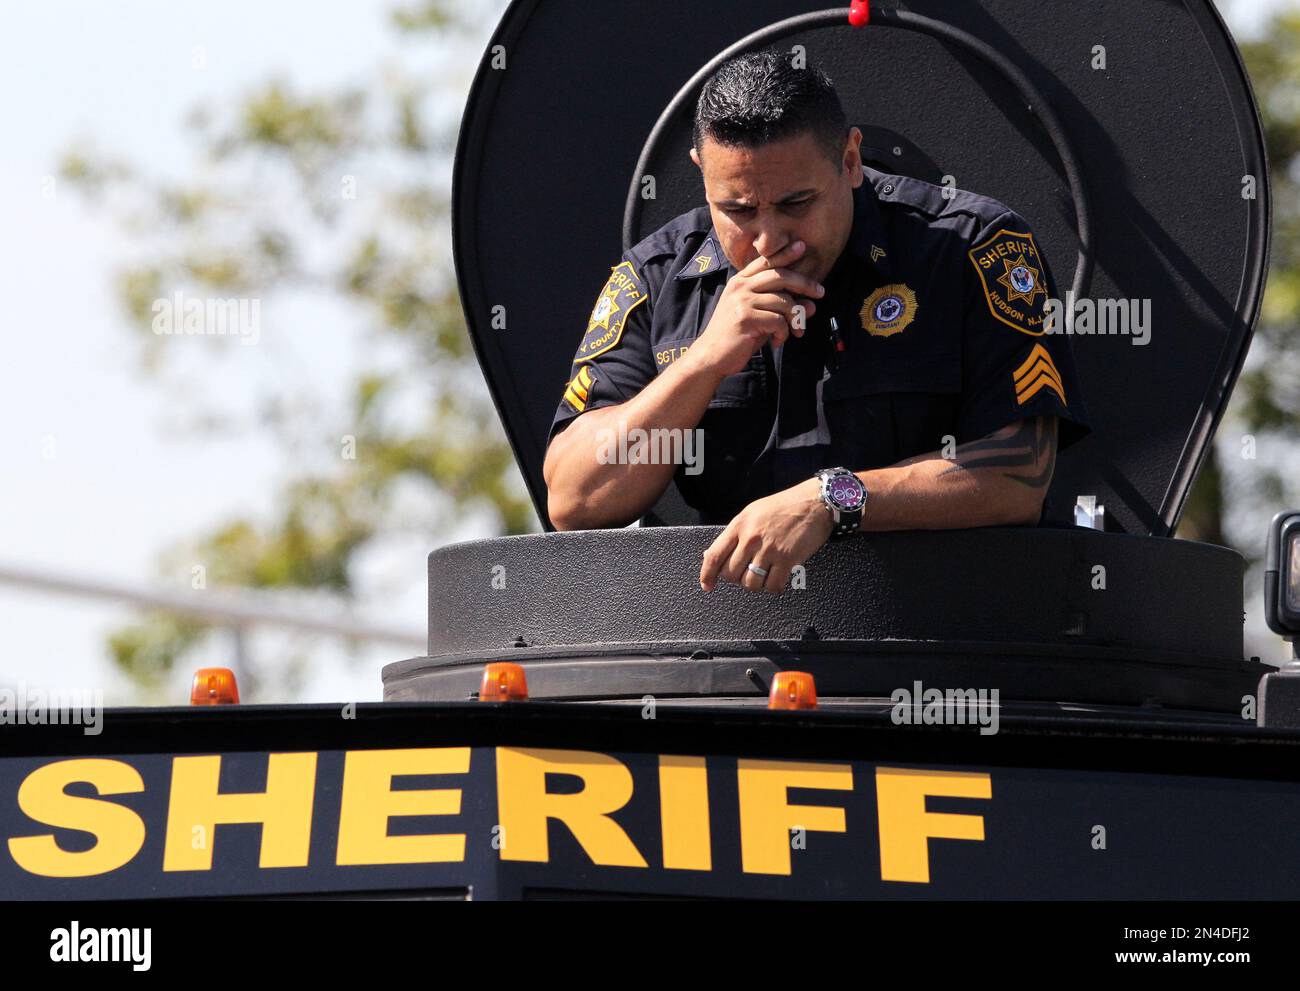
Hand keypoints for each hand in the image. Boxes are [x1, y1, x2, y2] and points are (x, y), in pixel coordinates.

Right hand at [684, 240, 825, 379]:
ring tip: (795, 332)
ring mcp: (742, 301)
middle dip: (804, 283)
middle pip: (780, 276)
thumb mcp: (761, 318)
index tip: (801, 246)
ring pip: (783, 300)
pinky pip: (778, 320)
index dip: (785, 253)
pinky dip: (784, 333)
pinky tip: (778, 342)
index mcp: (740, 281)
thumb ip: (783, 309)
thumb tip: (811, 306)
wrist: (712, 356)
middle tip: (820, 293)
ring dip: (795, 318)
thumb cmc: (737, 336)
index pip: (765, 261)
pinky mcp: (745, 318)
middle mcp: (740, 287)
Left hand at [700, 479, 836, 593]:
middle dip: (737, 578)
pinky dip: (774, 587)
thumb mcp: (752, 512)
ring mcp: (769, 550)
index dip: (707, 575)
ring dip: (756, 584)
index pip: (714, 556)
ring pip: (751, 583)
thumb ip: (734, 534)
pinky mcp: (787, 560)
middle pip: (731, 574)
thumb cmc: (785, 505)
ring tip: (764, 574)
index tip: (708, 585)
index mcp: (740, 525)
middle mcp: (751, 538)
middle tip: (747, 572)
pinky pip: (773, 586)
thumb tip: (712, 555)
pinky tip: (777, 577)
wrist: (814, 502)